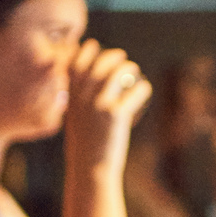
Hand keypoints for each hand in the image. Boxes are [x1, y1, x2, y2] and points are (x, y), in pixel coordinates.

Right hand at [65, 39, 152, 167]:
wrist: (90, 171)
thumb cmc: (84, 150)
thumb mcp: (76, 123)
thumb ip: (78, 109)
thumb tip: (86, 97)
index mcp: (71, 99)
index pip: (74, 65)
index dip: (84, 51)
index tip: (92, 45)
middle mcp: (82, 99)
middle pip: (97, 65)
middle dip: (110, 55)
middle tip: (121, 57)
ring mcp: (99, 105)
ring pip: (115, 74)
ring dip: (127, 66)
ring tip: (133, 68)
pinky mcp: (116, 114)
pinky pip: (134, 93)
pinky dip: (142, 89)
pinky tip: (145, 89)